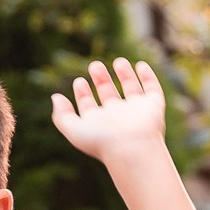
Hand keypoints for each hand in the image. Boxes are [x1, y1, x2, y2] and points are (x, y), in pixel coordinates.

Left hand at [50, 59, 168, 166]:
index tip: (79, 81)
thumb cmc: (102, 141)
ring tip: (118, 61)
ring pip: (131, 90)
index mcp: (99, 124)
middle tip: (95, 65)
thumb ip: (62, 115)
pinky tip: (140, 65)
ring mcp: (137, 111)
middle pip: (109, 95)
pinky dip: (148, 77)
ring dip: (125, 75)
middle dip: (101, 80)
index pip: (90, 106)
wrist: (133, 148)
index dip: (83, 94)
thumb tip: (56, 97)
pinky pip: (152, 89)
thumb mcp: (74, 129)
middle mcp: (118, 117)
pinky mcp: (154, 106)